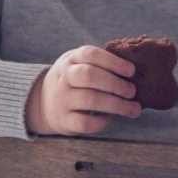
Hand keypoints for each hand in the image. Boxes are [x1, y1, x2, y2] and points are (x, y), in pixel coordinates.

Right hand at [25, 44, 139, 134]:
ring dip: (116, 105)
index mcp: (71, 59)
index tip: (131, 71)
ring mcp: (62, 99)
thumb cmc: (73, 81)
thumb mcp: (78, 64)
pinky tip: (109, 118)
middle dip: (115, 84)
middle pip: (89, 76)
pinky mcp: (63, 120)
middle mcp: (64, 77)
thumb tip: (134, 73)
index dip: (113, 62)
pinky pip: (85, 123)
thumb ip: (100, 64)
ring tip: (134, 109)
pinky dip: (101, 122)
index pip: (91, 54)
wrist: (42, 102)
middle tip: (132, 91)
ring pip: (90, 100)